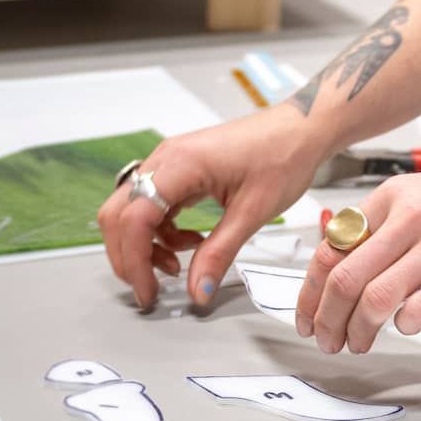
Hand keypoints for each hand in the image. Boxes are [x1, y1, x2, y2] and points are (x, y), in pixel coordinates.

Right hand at [96, 104, 324, 311]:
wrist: (301, 129)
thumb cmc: (283, 156)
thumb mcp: (252, 213)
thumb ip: (219, 253)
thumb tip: (198, 291)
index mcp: (180, 164)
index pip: (133, 217)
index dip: (134, 260)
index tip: (148, 291)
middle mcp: (166, 159)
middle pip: (119, 213)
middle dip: (129, 255)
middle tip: (150, 287)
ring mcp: (171, 162)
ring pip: (133, 210)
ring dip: (146, 244)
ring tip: (179, 265)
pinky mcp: (181, 170)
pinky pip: (154, 205)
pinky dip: (162, 231)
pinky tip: (191, 243)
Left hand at [295, 156, 420, 355]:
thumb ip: (384, 226)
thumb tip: (343, 266)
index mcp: (393, 197)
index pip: (331, 248)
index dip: (310, 291)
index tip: (308, 316)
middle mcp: (411, 217)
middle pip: (344, 278)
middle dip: (327, 320)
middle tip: (327, 341)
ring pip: (374, 298)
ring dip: (357, 332)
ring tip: (358, 345)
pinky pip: (419, 309)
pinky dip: (403, 326)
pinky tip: (405, 327)